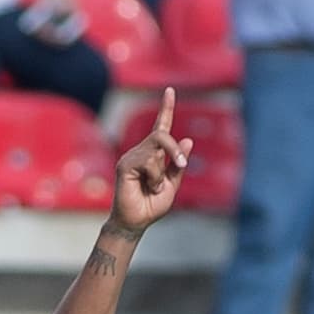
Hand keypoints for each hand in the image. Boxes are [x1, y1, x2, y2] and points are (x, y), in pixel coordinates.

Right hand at [109, 87, 193, 234]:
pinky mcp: (125, 164)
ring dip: (161, 174)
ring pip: (156, 151)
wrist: (137, 223)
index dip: (166, 108)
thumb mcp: (172, 185)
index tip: (170, 90)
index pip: (160, 127)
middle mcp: (141, 151)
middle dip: (174, 150)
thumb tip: (188, 139)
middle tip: (180, 166)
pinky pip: (148, 162)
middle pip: (162, 135)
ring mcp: (131, 156)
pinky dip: (154, 177)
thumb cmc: (152, 206)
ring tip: (153, 188)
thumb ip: (178, 165)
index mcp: (153, 155)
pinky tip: (147, 187)